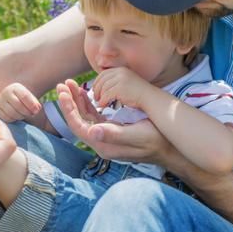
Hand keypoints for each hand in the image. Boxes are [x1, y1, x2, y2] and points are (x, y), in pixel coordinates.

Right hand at [0, 82, 40, 122]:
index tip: (37, 110)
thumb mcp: (31, 100)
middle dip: (27, 112)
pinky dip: (13, 119)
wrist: (13, 105)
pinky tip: (16, 117)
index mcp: (15, 87)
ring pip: (12, 113)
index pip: (24, 96)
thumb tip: (36, 109)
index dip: (32, 105)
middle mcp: (5, 92)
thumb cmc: (25, 103)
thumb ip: (35, 103)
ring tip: (24, 115)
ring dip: (20, 116)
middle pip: (18, 105)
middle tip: (31, 114)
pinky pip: (6, 118)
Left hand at [57, 79, 183, 165]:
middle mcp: (101, 141)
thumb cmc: (156, 141)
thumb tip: (92, 132)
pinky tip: (85, 92)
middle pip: (78, 120)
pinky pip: (94, 115)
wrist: (170, 147)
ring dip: (77, 100)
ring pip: (85, 116)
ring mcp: (105, 135)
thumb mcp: (136, 136)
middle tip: (62, 84)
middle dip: (69, 101)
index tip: (63, 92)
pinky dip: (88, 103)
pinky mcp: (112, 129)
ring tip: (69, 84)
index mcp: (103, 145)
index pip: (78, 126)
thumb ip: (114, 134)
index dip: (68, 109)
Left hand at [92, 67, 151, 107]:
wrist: (150, 98)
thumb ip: (116, 81)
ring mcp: (120, 79)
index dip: (97, 82)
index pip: (104, 74)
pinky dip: (103, 101)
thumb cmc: (138, 93)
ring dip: (99, 96)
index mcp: (121, 70)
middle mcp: (120, 72)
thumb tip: (103, 86)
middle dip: (97, 89)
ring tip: (99, 102)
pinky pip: (106, 94)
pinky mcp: (120, 88)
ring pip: (103, 88)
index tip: (95, 90)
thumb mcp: (127, 82)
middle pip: (102, 80)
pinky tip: (103, 105)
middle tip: (95, 98)